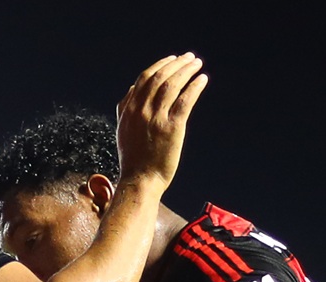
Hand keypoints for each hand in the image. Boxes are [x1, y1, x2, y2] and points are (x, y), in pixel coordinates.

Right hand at [116, 54, 207, 189]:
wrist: (140, 180)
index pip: (145, 78)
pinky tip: (202, 79)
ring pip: (172, 85)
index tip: (173, 59)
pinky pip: (185, 100)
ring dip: (186, 70)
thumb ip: (125, 108)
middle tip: (189, 57)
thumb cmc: (133, 160)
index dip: (160, 65)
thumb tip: (131, 89)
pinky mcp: (171, 128)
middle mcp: (141, 110)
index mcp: (129, 109)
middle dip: (176, 64)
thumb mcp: (123, 130)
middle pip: (160, 77)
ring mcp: (156, 118)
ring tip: (197, 64)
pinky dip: (194, 87)